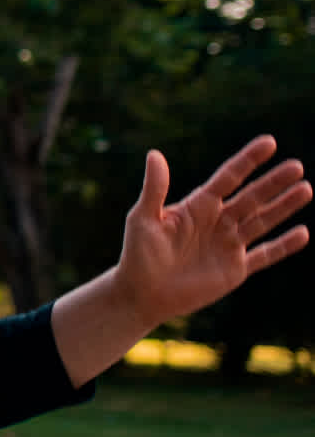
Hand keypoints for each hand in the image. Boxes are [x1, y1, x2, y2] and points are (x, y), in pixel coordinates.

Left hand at [116, 135, 310, 326]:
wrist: (141, 294)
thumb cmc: (137, 254)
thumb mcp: (144, 218)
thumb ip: (155, 189)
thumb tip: (154, 154)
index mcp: (197, 206)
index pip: (228, 178)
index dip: (248, 160)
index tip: (269, 142)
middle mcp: (217, 222)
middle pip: (251, 198)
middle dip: (273, 182)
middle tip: (297, 166)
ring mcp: (228, 245)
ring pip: (262, 221)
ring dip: (283, 207)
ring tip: (306, 189)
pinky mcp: (234, 270)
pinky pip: (264, 255)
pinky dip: (283, 246)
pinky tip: (303, 233)